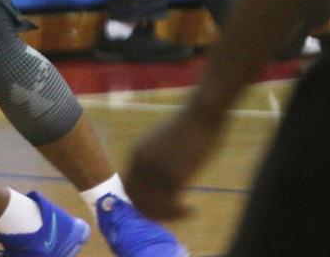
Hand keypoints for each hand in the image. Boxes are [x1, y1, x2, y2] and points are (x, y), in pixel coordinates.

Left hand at [125, 102, 226, 220]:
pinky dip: (180, 213)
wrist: (199, 114)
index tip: (159, 208)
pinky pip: (171, 205)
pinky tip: (191, 210)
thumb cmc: (187, 125)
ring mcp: (155, 171)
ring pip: (154, 206)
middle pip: (138, 201)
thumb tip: (159, 179)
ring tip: (185, 212)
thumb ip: (154, 159)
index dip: (142, 202)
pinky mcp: (172, 176)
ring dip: (169, 215)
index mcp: (136, 153)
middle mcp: (141, 164)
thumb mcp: (161, 141)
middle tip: (172, 215)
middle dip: (154, 212)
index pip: (130, 188)